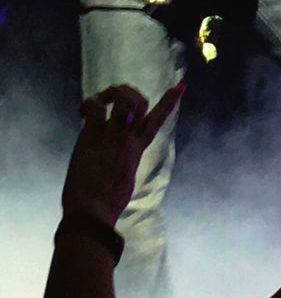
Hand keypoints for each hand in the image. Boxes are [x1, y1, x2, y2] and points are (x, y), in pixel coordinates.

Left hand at [62, 84, 184, 227]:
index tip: (181, 85)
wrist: (93, 213)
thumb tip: (124, 159)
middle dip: (129, 93)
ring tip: (101, 99)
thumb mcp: (127, 178)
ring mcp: (113, 135)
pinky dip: (90, 103)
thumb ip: (128, 162)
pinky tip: (83, 110)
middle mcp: (129, 138)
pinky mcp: (92, 137)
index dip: (170, 100)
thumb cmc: (109, 203)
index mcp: (138, 149)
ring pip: (124, 101)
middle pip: (140, 103)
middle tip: (113, 96)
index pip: (158, 119)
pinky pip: (96, 109)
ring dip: (112, 93)